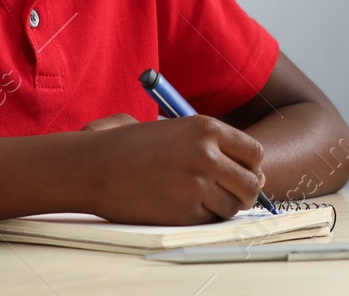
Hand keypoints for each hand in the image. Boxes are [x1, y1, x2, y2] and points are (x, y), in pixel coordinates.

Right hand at [77, 115, 265, 224]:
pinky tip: (180, 206)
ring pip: (233, 206)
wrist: (93, 167)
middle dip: (244, 191)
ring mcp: (197, 185)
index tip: (240, 172)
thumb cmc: (129, 146)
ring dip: (223, 207)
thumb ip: (213, 145)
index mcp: (206, 128)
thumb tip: (256, 173)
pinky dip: (200, 218)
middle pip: (251, 183)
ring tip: (200, 199)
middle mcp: (207, 155)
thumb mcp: (174, 129)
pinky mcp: (184, 212)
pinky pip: (208, 220)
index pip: (254, 152)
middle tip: (228, 193)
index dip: (250, 166)